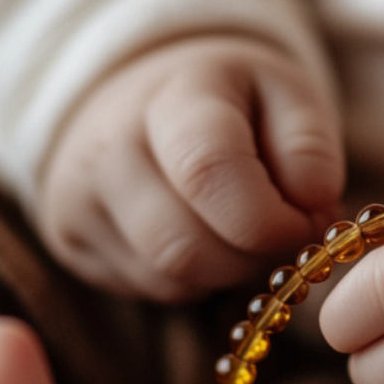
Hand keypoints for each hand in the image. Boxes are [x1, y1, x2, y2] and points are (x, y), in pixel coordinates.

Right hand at [37, 37, 344, 300]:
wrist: (145, 94)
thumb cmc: (234, 101)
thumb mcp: (288, 95)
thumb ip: (309, 147)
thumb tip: (312, 209)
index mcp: (174, 95)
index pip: (209, 172)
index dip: (270, 220)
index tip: (306, 221)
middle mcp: (108, 145)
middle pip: (186, 246)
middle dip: (253, 255)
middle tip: (280, 230)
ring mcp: (78, 196)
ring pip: (169, 277)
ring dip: (226, 270)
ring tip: (241, 227)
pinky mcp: (70, 238)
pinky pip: (148, 288)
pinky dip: (193, 278)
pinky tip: (202, 235)